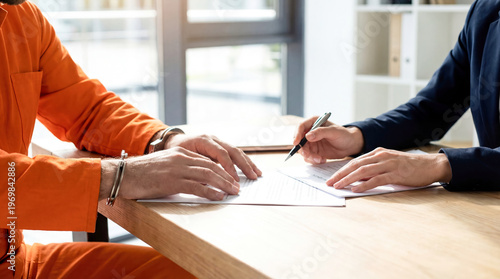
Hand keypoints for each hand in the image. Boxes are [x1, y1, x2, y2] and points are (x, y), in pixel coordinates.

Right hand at [101, 147, 241, 200]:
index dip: (221, 169)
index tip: (231, 177)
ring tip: (233, 192)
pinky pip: (197, 186)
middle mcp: (181, 158)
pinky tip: (219, 197)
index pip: (206, 160)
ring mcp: (177, 169)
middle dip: (227, 177)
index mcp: (180, 153)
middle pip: (211, 166)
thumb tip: (196, 180)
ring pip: (208, 175)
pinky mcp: (172, 181)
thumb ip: (179, 169)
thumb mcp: (164, 166)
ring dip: (224, 184)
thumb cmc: (140, 173)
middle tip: (237, 186)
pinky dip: (210, 192)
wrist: (122, 174)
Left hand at [165, 134, 261, 180]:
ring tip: (257, 174)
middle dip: (244, 165)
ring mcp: (219, 142)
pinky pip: (235, 154)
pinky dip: (244, 162)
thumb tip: (208, 183)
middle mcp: (214, 139)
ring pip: (237, 151)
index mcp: (204, 140)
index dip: (229, 167)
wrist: (173, 141)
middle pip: (233, 151)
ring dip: (248, 163)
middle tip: (252, 177)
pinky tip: (252, 169)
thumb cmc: (176, 151)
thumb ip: (197, 168)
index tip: (234, 179)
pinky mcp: (221, 147)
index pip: (221, 153)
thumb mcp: (184, 159)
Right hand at [293, 116, 364, 163]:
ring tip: (320, 159)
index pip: (301, 127)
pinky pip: (308, 157)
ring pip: (303, 150)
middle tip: (308, 155)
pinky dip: (313, 160)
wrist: (350, 145)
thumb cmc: (344, 135)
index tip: (296, 143)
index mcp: (314, 123)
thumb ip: (321, 132)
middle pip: (299, 140)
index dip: (296, 134)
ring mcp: (311, 142)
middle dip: (303, 149)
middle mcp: (310, 132)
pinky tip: (323, 160)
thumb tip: (307, 136)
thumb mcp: (334, 132)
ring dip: (309, 156)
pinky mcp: (314, 151)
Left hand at [327, 148, 451, 192]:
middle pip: (355, 165)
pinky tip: (356, 189)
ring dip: (348, 179)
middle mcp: (381, 157)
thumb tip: (357, 178)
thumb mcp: (388, 164)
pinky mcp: (396, 174)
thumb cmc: (409, 167)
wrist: (430, 165)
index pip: (354, 162)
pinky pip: (377, 179)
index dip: (341, 170)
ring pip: (363, 171)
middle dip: (340, 174)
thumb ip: (374, 169)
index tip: (331, 178)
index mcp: (377, 153)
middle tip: (329, 183)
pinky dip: (364, 184)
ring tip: (338, 186)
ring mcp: (388, 164)